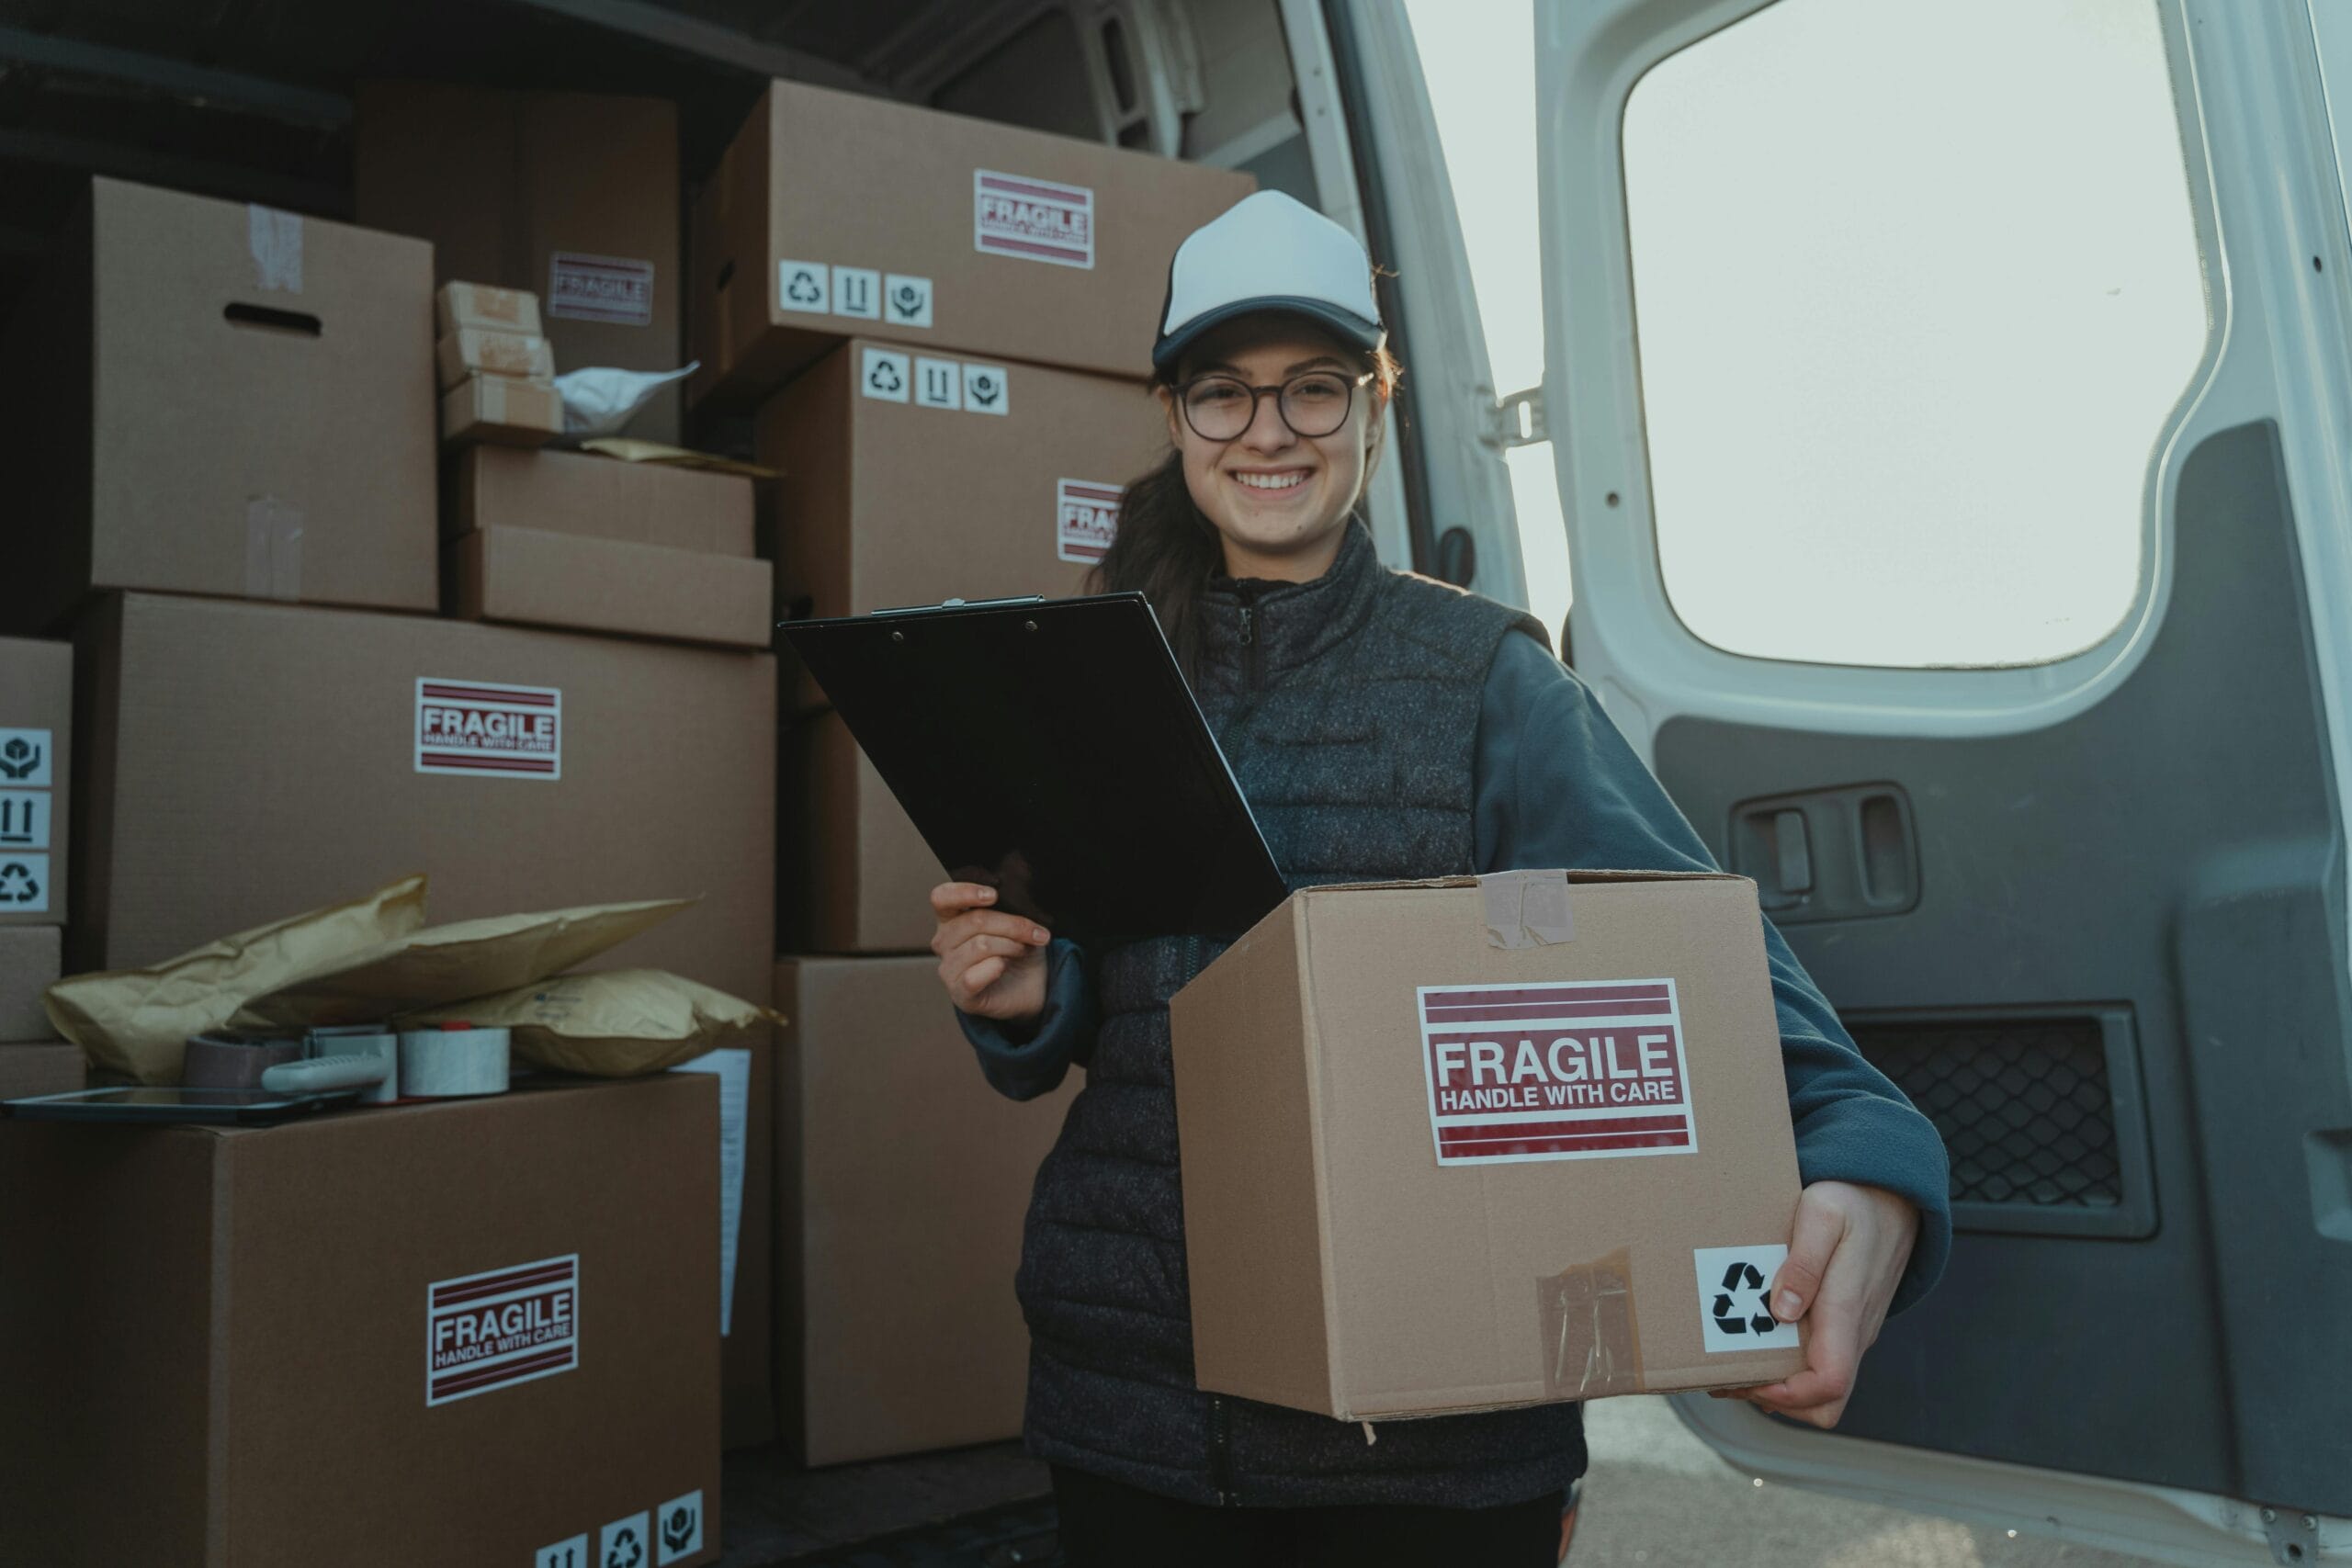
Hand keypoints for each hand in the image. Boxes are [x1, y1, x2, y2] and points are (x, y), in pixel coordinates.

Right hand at [930, 881, 1052, 1023]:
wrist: (1031, 988)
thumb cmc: (1019, 952)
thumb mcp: (1017, 923)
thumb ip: (1009, 908)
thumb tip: (1016, 896)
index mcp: (951, 919)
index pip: (942, 897)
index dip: (965, 892)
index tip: (994, 894)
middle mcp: (944, 942)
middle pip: (975, 921)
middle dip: (1014, 925)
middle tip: (1037, 933)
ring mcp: (949, 969)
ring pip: (981, 946)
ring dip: (1011, 946)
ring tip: (1022, 951)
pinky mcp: (960, 994)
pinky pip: (973, 977)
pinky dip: (994, 969)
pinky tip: (1003, 967)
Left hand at [1708, 1179, 1918, 1428]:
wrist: (1892, 1201)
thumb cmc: (1854, 1203)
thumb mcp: (1823, 1215)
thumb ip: (1804, 1262)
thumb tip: (1783, 1310)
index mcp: (1847, 1312)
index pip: (1829, 1383)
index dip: (1788, 1393)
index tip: (1749, 1376)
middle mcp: (1853, 1333)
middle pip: (1825, 1404)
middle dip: (1777, 1399)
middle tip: (1732, 1373)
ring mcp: (1850, 1334)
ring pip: (1821, 1390)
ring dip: (1779, 1386)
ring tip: (1733, 1361)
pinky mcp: (1844, 1327)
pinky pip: (1819, 1365)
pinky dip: (1786, 1367)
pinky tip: (1753, 1342)